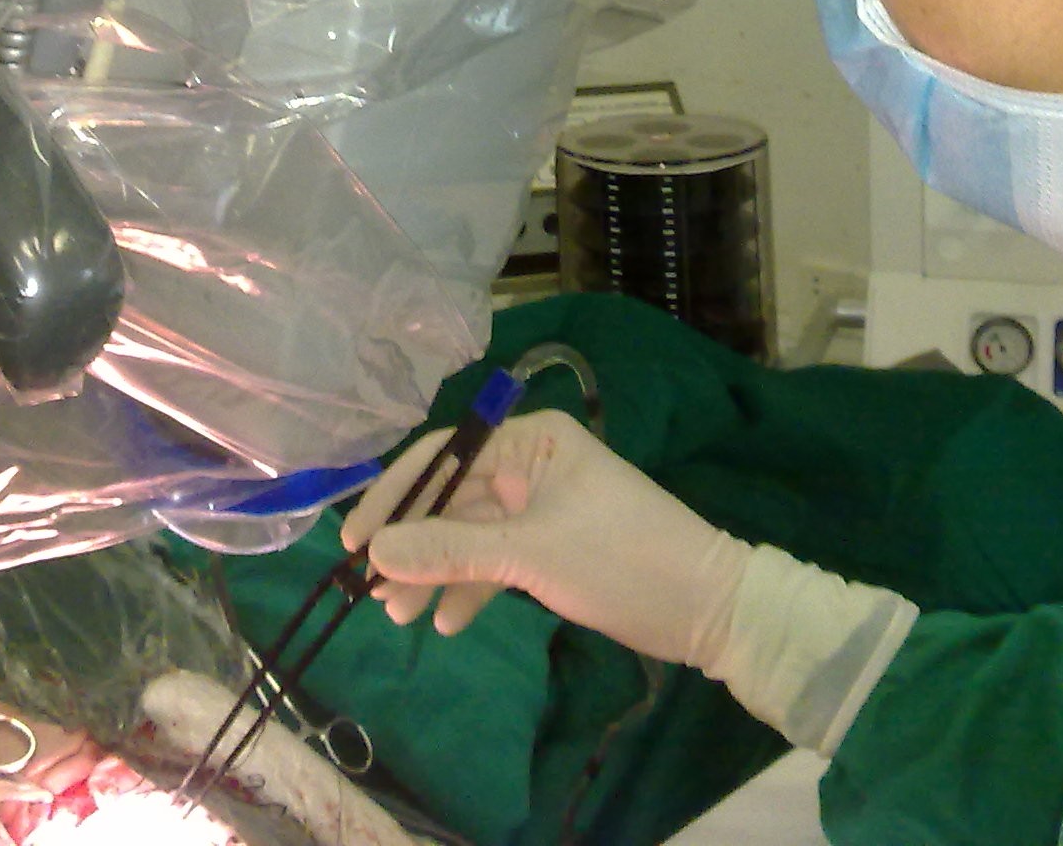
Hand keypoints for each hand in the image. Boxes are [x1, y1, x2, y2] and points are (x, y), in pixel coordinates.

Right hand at [338, 409, 750, 668]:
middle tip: (370, 591)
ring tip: (400, 617)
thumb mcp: (531, 554)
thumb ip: (451, 551)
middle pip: (451, 499)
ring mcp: (541, 507)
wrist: (707, 607)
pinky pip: (495, 561)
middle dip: (413, 546)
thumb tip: (376, 550)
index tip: (355, 542)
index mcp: (533, 440)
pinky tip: (448, 623)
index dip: (395, 496)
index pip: (443, 455)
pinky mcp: (551, 547)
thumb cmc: (622, 558)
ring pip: (469, 535)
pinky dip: (471, 588)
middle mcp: (533, 463)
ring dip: (436, 574)